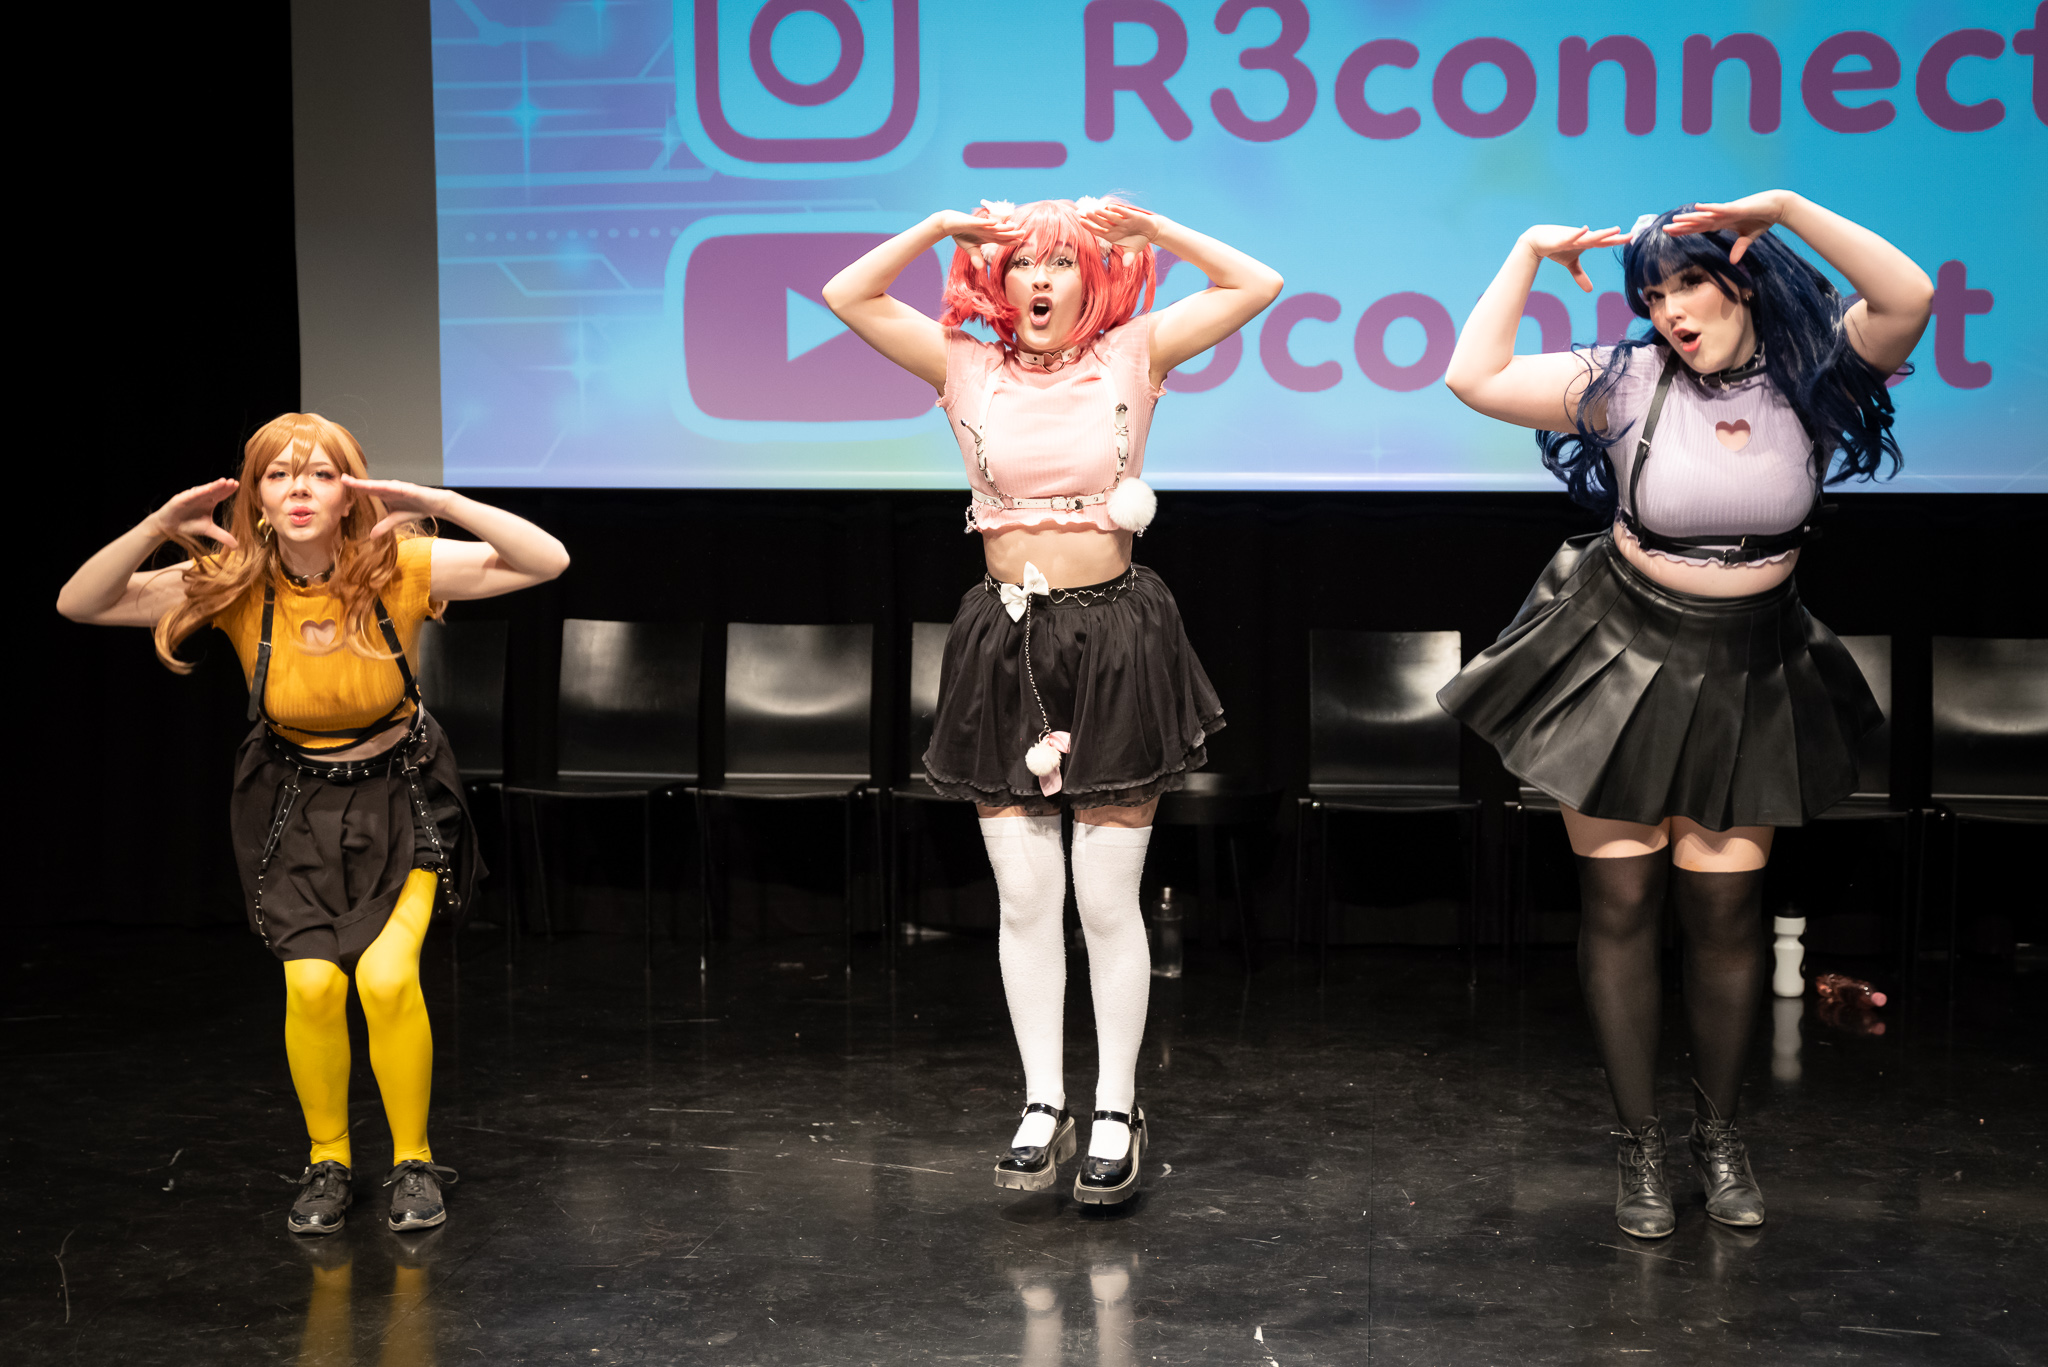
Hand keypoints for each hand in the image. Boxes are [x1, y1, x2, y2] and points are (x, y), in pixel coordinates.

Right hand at [149, 478, 239, 549]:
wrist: (169, 527)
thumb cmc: (189, 525)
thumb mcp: (209, 530)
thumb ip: (222, 536)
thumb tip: (237, 546)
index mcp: (209, 502)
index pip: (221, 494)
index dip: (228, 490)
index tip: (237, 485)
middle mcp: (201, 497)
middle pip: (215, 490)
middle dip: (224, 486)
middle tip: (234, 482)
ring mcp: (191, 497)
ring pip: (204, 490)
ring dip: (214, 486)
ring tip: (224, 481)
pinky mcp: (181, 499)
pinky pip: (191, 495)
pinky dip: (199, 492)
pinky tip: (207, 489)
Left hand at [342, 476, 452, 539]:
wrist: (435, 505)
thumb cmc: (416, 508)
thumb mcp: (395, 520)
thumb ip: (383, 526)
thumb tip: (371, 537)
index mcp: (384, 494)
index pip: (366, 490)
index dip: (354, 487)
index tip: (341, 484)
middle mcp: (389, 488)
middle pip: (370, 485)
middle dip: (356, 482)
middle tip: (342, 478)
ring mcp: (398, 487)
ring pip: (380, 485)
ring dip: (368, 483)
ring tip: (356, 482)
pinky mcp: (409, 489)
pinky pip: (396, 488)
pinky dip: (387, 487)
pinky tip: (378, 486)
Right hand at [933, 207, 1024, 259]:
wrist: (948, 223)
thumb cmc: (960, 234)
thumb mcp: (970, 249)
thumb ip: (976, 258)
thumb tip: (981, 269)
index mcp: (986, 236)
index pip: (1001, 239)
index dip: (1010, 240)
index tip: (1020, 241)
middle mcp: (986, 230)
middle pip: (1000, 232)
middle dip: (1011, 233)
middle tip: (1023, 233)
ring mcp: (980, 225)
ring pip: (993, 227)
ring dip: (1003, 227)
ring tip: (1013, 227)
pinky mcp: (972, 222)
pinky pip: (981, 223)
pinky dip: (988, 222)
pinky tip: (995, 223)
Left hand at [1075, 201, 1159, 266]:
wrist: (1150, 231)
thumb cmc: (1138, 240)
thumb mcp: (1133, 250)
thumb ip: (1128, 257)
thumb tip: (1126, 265)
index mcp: (1112, 235)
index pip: (1098, 231)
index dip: (1090, 227)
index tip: (1081, 221)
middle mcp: (1116, 227)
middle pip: (1102, 223)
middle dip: (1093, 219)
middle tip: (1083, 213)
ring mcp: (1123, 221)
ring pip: (1111, 217)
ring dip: (1103, 214)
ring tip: (1094, 210)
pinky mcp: (1133, 216)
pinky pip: (1124, 212)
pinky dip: (1118, 210)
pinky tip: (1110, 206)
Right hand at [1520, 225, 1628, 292]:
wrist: (1538, 241)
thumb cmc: (1557, 249)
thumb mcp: (1571, 264)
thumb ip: (1581, 276)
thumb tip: (1590, 290)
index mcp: (1587, 243)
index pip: (1605, 242)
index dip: (1618, 241)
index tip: (1632, 239)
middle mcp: (1583, 238)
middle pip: (1602, 238)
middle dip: (1616, 237)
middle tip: (1631, 235)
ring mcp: (1573, 238)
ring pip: (1590, 236)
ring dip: (1602, 234)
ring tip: (1616, 230)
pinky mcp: (1561, 239)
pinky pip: (1571, 237)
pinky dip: (1578, 234)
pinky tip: (1585, 228)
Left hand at [1666, 192, 1797, 263]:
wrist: (1776, 207)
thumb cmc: (1761, 219)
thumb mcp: (1748, 238)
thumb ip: (1739, 248)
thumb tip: (1733, 262)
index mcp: (1722, 223)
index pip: (1699, 228)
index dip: (1685, 231)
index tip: (1671, 234)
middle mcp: (1721, 216)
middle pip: (1697, 223)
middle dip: (1681, 226)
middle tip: (1664, 229)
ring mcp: (1727, 211)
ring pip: (1705, 216)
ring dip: (1690, 218)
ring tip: (1676, 220)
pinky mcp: (1736, 207)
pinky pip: (1720, 208)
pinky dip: (1710, 208)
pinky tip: (1698, 207)